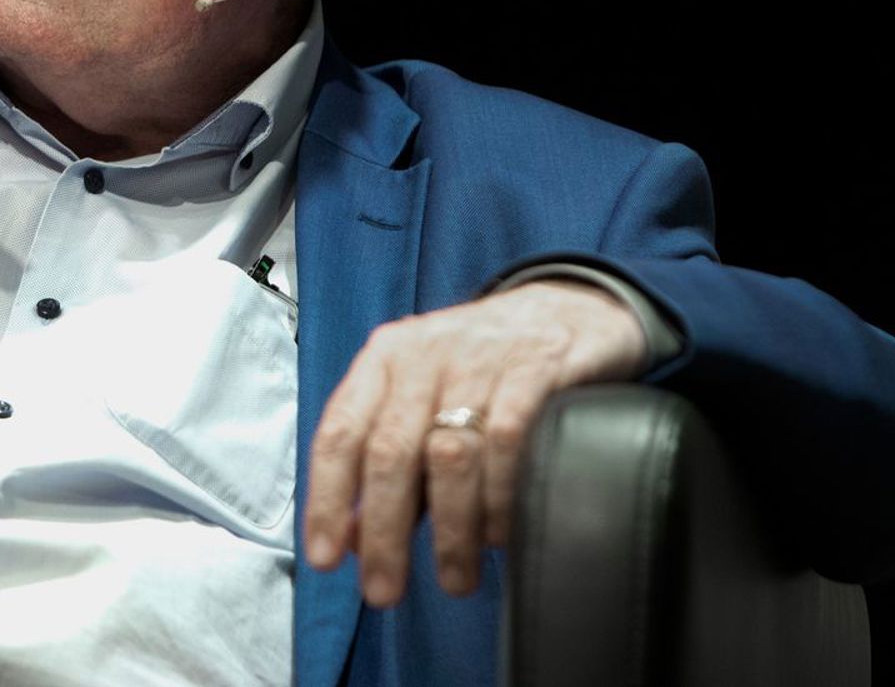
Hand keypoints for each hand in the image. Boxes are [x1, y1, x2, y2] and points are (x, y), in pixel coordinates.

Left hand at [303, 279, 647, 605]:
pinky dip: (501, 497)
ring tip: (454, 578)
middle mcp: (425, 355)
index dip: (326, 499)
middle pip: (390, 452)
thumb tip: (347, 539)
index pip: (339, 432)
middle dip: (384, 533)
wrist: (568, 304)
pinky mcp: (537, 368)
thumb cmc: (482, 364)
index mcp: (384, 359)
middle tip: (385, 591)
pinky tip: (500, 534)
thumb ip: (382, 464)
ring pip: (449, 455)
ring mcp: (481, 358)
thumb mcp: (421, 397)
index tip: (326, 558)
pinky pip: (510, 442)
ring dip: (449, 531)